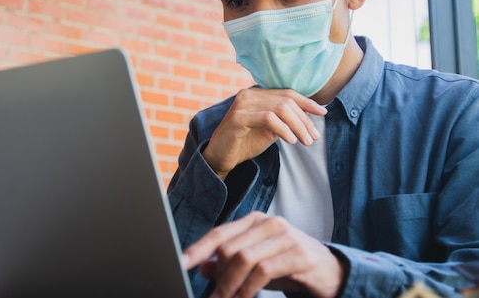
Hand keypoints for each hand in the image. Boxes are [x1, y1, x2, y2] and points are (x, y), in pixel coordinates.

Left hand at [182, 212, 346, 297]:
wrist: (331, 272)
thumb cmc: (289, 266)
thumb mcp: (256, 265)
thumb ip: (229, 263)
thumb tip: (202, 266)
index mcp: (254, 221)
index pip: (219, 233)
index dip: (197, 249)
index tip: (180, 263)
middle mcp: (268, 223)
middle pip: (228, 248)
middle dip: (217, 277)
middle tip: (213, 297)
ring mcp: (285, 236)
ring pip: (243, 259)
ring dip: (229, 286)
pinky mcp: (299, 254)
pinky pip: (263, 271)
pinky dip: (248, 289)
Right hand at [202, 88, 326, 178]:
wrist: (221, 157)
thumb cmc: (244, 143)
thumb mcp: (269, 130)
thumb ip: (284, 121)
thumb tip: (308, 117)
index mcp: (256, 94)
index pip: (287, 93)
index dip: (307, 102)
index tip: (323, 112)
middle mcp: (249, 94)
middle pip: (286, 101)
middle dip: (304, 119)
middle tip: (314, 136)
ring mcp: (242, 104)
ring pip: (280, 108)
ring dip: (297, 126)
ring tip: (306, 141)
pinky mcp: (238, 117)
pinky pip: (268, 118)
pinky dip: (283, 129)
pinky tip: (291, 141)